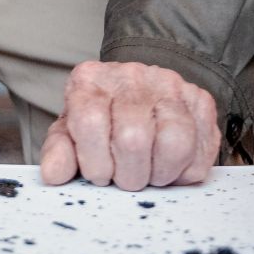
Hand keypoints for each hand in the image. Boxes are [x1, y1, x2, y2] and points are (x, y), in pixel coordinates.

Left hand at [39, 60, 219, 190]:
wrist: (139, 95)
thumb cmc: (101, 121)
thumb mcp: (72, 133)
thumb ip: (60, 152)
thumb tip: (53, 174)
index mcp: (90, 81)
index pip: (90, 123)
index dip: (95, 162)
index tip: (98, 173)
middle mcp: (131, 77)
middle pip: (134, 139)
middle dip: (129, 175)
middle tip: (125, 177)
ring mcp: (170, 86)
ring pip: (174, 144)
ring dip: (160, 174)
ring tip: (148, 173)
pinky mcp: (201, 102)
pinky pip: (201, 153)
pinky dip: (184, 173)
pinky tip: (169, 166)